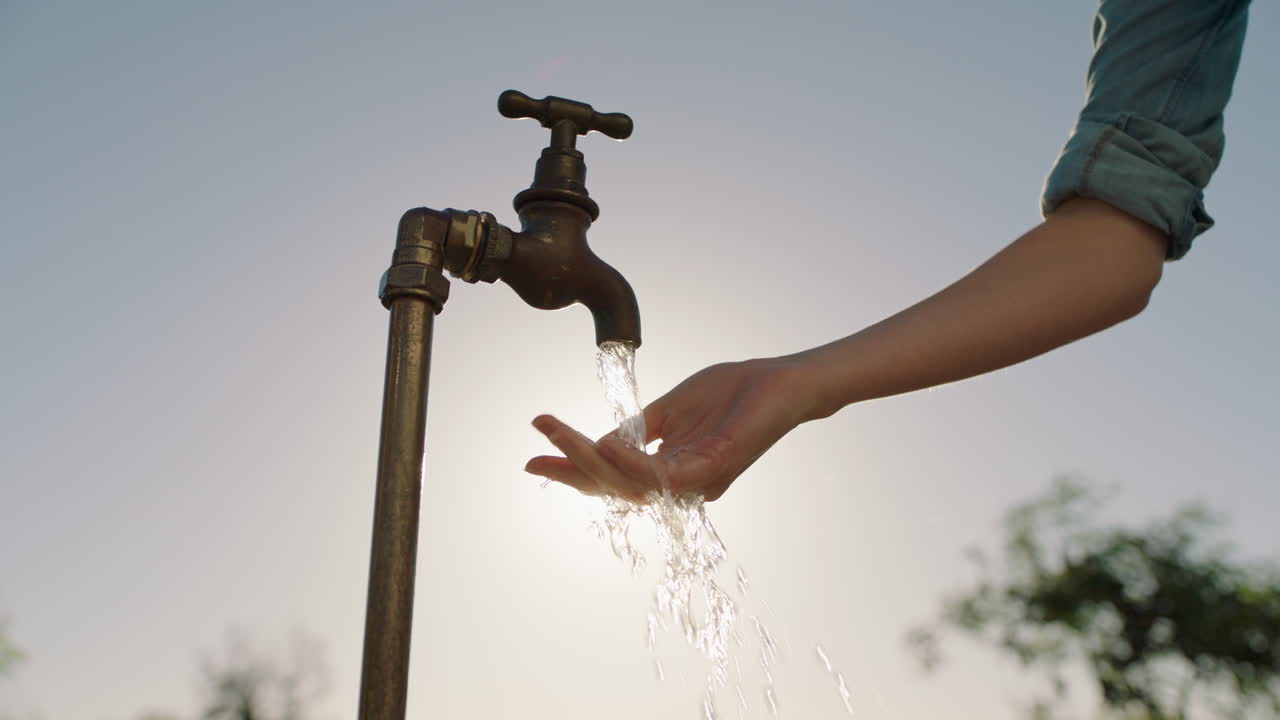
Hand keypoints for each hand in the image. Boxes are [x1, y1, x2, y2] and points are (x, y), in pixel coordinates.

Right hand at [524, 357, 815, 501]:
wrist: (780, 381)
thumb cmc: (733, 392)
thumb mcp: (670, 410)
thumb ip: (636, 430)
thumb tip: (597, 444)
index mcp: (671, 470)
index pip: (614, 477)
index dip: (573, 470)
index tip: (535, 457)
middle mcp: (681, 484)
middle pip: (614, 488)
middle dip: (570, 472)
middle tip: (532, 457)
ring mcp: (695, 481)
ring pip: (629, 484)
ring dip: (588, 462)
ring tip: (559, 437)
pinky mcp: (710, 469)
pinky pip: (659, 476)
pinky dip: (626, 462)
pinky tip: (601, 445)